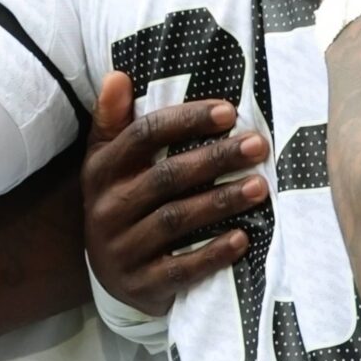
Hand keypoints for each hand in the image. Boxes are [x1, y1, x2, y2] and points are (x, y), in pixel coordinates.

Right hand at [81, 76, 269, 318]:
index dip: (186, 121)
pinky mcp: (141, 284)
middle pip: (166, 177)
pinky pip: (180, 268)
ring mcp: (122, 250)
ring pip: (175, 220)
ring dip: (220, 201)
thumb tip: (118, 75)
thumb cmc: (122, 203)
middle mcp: (107, 209)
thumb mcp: (109, 163)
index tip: (229, 112)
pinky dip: (212, 253)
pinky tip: (242, 238)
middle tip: (257, 145)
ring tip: (259, 187)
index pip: (143, 136)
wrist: (107, 277)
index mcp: (101, 171)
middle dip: (215, 158)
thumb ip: (115, 121)